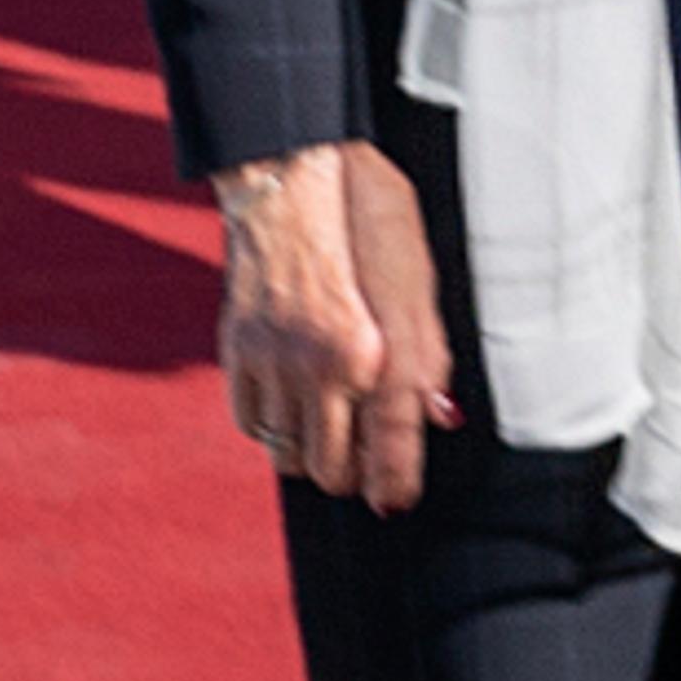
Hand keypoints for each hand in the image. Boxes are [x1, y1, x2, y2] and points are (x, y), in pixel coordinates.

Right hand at [215, 138, 456, 508]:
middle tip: (361, 465)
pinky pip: (251, 422)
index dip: (395, 481)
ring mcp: (275, 359)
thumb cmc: (366, 217)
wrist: (293, 178)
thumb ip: (428, 353)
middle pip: (332, 465)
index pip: (392, 439)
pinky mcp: (239, 350)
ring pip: (287, 453)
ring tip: (326, 434)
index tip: (396, 502)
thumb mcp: (416, 277)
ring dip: (310, 454)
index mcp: (377, 345)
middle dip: (351, 474)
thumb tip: (440, 414)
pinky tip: (289, 410)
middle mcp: (324, 363)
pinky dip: (270, 428)